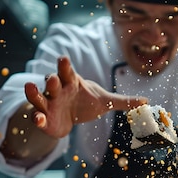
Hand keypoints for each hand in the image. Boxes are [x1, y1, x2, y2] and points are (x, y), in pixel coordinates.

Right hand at [24, 56, 147, 137]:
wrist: (70, 117)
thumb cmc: (86, 103)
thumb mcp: (106, 102)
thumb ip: (124, 102)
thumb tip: (147, 101)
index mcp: (72, 82)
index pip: (68, 71)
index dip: (65, 66)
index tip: (63, 59)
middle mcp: (57, 90)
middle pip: (52, 81)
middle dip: (51, 80)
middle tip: (53, 79)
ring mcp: (48, 103)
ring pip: (38, 95)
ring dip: (34, 92)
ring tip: (30, 88)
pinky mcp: (44, 118)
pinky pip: (37, 115)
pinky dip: (36, 117)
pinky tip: (38, 119)